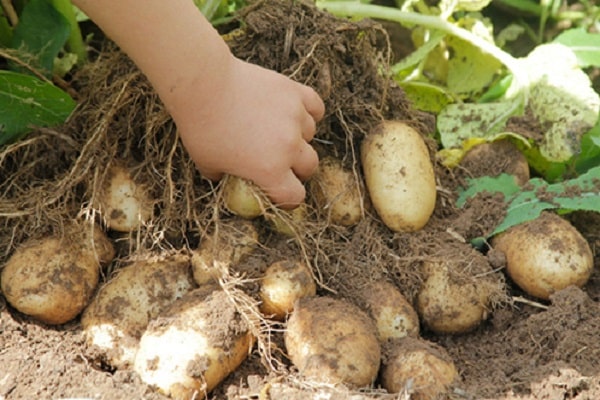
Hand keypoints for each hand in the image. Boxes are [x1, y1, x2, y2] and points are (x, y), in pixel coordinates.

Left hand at [174, 56, 324, 207]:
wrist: (203, 84)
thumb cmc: (201, 127)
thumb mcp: (207, 163)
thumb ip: (224, 176)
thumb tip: (229, 179)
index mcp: (270, 170)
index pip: (295, 196)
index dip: (288, 198)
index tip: (280, 193)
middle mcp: (288, 146)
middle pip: (310, 166)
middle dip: (298, 168)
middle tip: (283, 163)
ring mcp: (295, 117)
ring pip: (310, 134)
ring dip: (300, 137)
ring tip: (280, 130)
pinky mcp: (294, 92)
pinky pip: (315, 106)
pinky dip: (310, 112)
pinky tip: (296, 113)